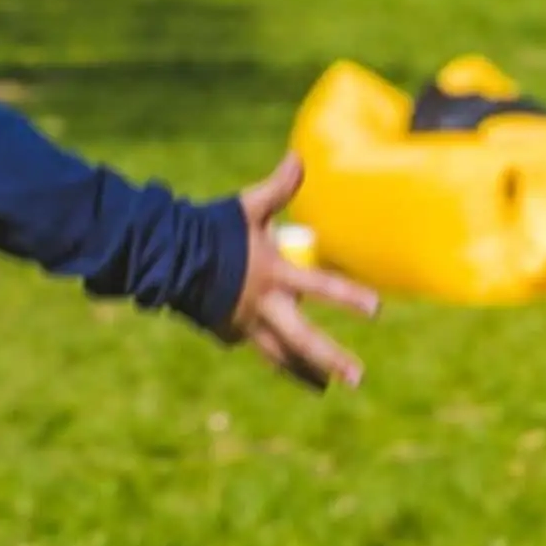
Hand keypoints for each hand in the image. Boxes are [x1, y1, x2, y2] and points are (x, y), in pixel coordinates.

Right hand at [220, 152, 378, 390]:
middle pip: (302, 339)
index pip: (320, 286)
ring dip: (304, 372)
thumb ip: (278, 187)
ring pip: (280, 355)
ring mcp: (245, 324)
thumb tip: (298, 156)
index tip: (378, 310)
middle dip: (330, 359)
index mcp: (275, 274)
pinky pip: (252, 343)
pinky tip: (277, 357)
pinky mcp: (227, 332)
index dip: (349, 296)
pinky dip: (267, 350)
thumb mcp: (248, 207)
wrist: (167, 255)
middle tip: (358, 378)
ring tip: (324, 388)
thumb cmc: (214, 228)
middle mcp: (264, 305)